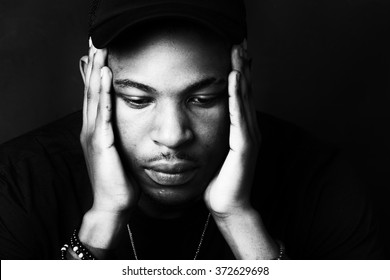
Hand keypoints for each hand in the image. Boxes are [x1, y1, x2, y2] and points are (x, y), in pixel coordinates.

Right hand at [80, 41, 138, 214]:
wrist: (113, 203)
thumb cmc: (119, 179)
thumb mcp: (120, 152)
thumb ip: (121, 134)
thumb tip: (134, 122)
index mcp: (97, 131)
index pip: (97, 96)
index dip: (98, 75)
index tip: (102, 55)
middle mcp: (91, 130)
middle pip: (92, 92)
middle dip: (95, 68)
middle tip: (98, 45)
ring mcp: (94, 137)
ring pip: (94, 99)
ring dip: (97, 75)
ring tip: (100, 54)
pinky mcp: (101, 145)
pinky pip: (102, 117)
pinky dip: (104, 97)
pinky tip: (105, 81)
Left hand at [204, 40, 260, 217]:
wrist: (228, 205)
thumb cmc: (220, 181)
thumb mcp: (216, 152)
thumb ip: (216, 135)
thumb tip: (203, 121)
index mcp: (241, 131)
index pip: (240, 96)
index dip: (239, 74)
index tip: (233, 54)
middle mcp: (248, 130)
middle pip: (245, 92)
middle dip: (243, 66)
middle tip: (239, 43)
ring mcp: (248, 137)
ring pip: (244, 99)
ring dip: (242, 74)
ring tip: (239, 52)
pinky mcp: (244, 146)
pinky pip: (239, 116)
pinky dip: (237, 96)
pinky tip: (235, 79)